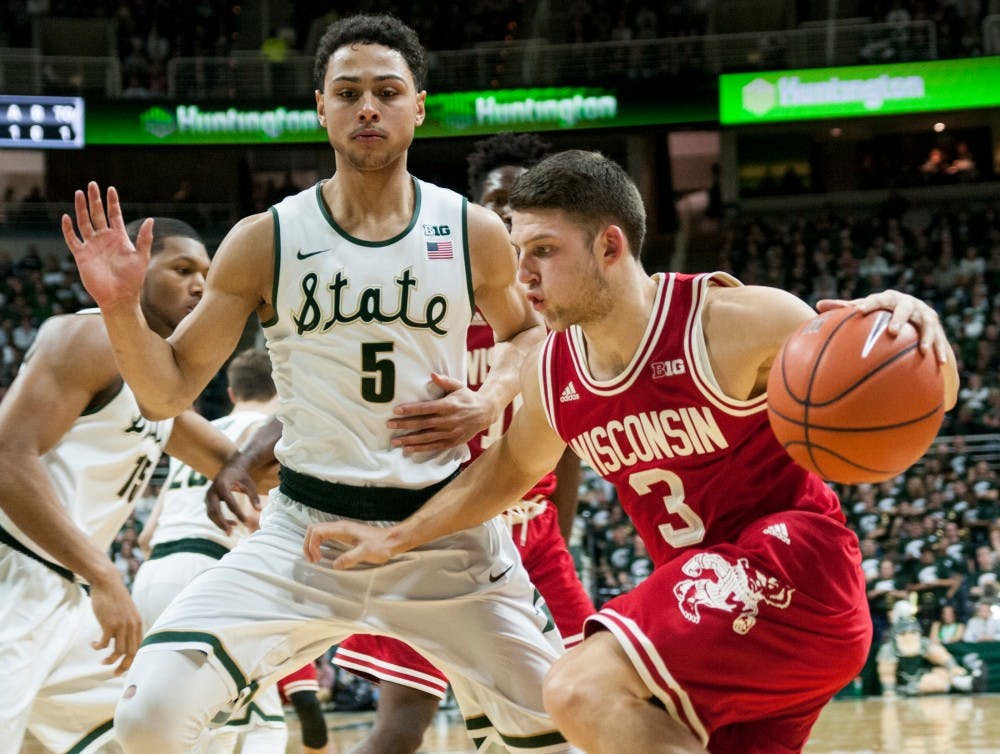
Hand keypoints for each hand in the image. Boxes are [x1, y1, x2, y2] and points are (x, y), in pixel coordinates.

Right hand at [61, 182, 152, 310]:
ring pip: (84, 222)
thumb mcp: (142, 257)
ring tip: (79, 193)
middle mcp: (104, 239)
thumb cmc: (133, 279)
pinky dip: (68, 229)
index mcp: (119, 238)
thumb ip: (145, 238)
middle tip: (92, 184)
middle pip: (97, 214)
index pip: (114, 215)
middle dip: (95, 200)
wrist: (119, 297)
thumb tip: (150, 220)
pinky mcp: (81, 255)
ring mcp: (92, 246)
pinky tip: (66, 217)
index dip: (112, 202)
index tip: (111, 189)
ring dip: (81, 208)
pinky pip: (72, 239)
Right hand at [88, 571, 143, 674]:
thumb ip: (126, 626)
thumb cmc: (114, 598)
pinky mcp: (109, 624)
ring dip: (110, 660)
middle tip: (115, 673)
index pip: (140, 647)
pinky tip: (93, 645)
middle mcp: (132, 626)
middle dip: (124, 666)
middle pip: (132, 652)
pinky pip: (104, 644)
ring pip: (120, 651)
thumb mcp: (126, 613)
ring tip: (102, 662)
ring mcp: (122, 625)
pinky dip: (98, 648)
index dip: (134, 660)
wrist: (107, 583)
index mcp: (138, 623)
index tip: (126, 668)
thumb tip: (120, 642)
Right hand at [205, 453, 261, 534]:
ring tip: (231, 532)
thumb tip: (259, 510)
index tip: (245, 522)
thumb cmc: (241, 476)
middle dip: (221, 522)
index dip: (237, 512)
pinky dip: (219, 520)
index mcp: (222, 484)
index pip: (229, 501)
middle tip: (230, 533)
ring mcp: (208, 495)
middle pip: (214, 510)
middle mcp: (212, 490)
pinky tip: (232, 524)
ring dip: (219, 523)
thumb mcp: (250, 484)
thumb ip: (254, 497)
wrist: (230, 468)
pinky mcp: (208, 500)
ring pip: (210, 513)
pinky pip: (211, 512)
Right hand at [303, 520, 396, 568]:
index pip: (316, 531)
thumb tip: (335, 565)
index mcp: (342, 529)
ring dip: (312, 544)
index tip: (316, 559)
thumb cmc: (381, 545)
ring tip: (316, 558)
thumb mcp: (366, 553)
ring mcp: (342, 529)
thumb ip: (350, 558)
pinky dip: (319, 544)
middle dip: (308, 544)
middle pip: (313, 529)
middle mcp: (340, 527)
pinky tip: (323, 554)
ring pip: (318, 531)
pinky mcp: (345, 534)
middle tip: (312, 559)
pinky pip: (325, 535)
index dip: (311, 545)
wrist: (392, 540)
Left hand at [388, 372, 492, 453]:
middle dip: (404, 425)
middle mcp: (449, 420)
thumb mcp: (458, 386)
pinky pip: (434, 446)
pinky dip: (420, 448)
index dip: (410, 410)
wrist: (486, 412)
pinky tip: (408, 449)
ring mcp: (450, 433)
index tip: (396, 411)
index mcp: (448, 406)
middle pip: (422, 424)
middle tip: (389, 425)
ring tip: (395, 441)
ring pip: (426, 438)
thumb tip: (432, 374)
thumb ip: (445, 381)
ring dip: (409, 440)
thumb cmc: (467, 397)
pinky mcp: (452, 442)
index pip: (425, 408)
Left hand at [817, 290, 950, 362]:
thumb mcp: (866, 308)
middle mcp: (909, 304)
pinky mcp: (936, 326)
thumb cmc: (880, 311)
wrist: (912, 309)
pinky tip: (940, 364)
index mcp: (889, 298)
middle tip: (892, 332)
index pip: (878, 299)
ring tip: (923, 351)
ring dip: (926, 337)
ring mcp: (924, 314)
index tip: (859, 311)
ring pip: (928, 324)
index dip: (869, 304)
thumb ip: (845, 308)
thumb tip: (818, 305)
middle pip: (905, 309)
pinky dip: (941, 350)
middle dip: (899, 319)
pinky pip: (940, 339)